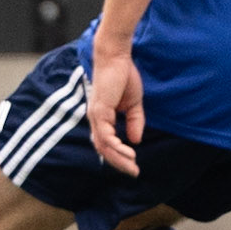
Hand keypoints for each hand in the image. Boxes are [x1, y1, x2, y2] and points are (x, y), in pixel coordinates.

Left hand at [87, 35, 143, 175]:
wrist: (117, 57)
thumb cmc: (123, 76)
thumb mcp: (133, 104)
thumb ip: (134, 122)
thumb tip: (135, 141)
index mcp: (102, 118)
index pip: (106, 144)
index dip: (119, 157)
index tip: (133, 166)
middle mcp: (95, 119)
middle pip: (103, 149)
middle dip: (119, 163)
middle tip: (134, 172)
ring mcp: (96, 115)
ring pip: (103, 145)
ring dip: (118, 158)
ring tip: (132, 166)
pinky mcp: (99, 110)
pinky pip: (106, 134)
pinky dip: (115, 146)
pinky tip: (128, 152)